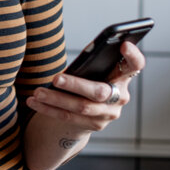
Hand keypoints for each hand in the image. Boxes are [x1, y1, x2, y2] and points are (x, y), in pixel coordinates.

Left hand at [26, 41, 145, 131]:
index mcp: (124, 76)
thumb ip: (92, 62)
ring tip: (37, 92)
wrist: (89, 108)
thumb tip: (82, 55)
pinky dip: (49, 109)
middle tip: (55, 78)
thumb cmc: (90, 76)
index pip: (135, 65)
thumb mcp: (94, 68)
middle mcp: (121, 97)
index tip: (123, 44)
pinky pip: (69, 117)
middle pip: (99, 92)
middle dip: (75, 85)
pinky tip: (33, 102)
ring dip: (55, 99)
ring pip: (81, 107)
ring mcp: (109, 113)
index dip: (133, 56)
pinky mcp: (95, 125)